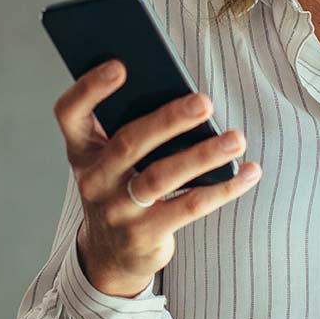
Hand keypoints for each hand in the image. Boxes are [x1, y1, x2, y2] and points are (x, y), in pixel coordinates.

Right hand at [52, 59, 260, 295]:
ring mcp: (117, 210)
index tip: (119, 65)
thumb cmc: (121, 187)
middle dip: (169, 120)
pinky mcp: (144, 235)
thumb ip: (133, 128)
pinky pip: (189, 207)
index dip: (89, 89)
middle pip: (129, 143)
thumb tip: (188, 100)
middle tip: (205, 102)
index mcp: (82, 149)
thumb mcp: (112, 159)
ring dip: (203, 156)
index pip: (70, 113)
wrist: (110, 253)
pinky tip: (249, 172)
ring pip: (161, 177)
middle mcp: (94, 179)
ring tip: (236, 139)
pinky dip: (223, 188)